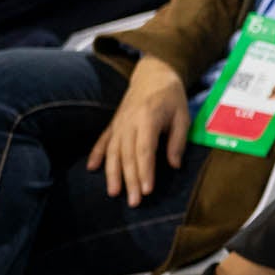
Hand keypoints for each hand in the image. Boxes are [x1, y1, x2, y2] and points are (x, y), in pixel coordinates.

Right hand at [87, 57, 188, 206]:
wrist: (154, 73)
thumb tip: (174, 165)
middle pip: (128, 156)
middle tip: (134, 202)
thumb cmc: (171, 96)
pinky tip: (92, 169)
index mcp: (148, 119)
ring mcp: (119, 123)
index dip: (145, 171)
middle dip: (130, 180)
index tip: (147, 190)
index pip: (145, 150)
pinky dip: (96, 154)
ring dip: (113, 174)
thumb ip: (178, 140)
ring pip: (113, 152)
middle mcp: (129, 123)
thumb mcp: (183, 115)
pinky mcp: (113, 123)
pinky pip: (103, 140)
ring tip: (114, 193)